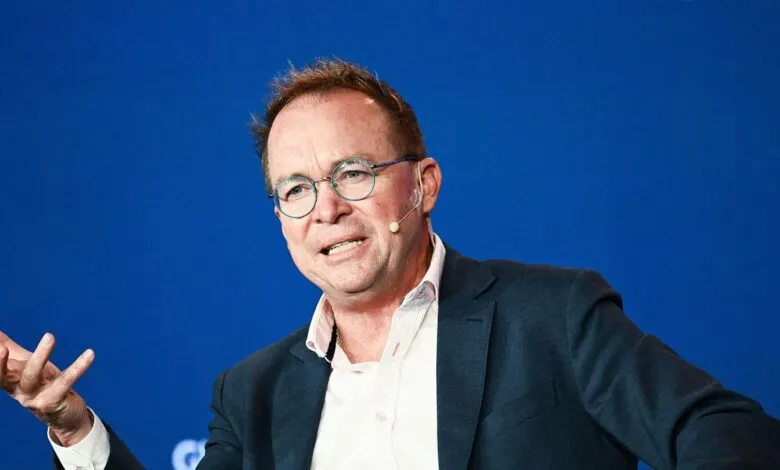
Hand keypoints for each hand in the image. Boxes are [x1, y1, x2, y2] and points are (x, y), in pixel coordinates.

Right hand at [0, 331, 94, 445]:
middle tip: (2, 347)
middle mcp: (20, 392)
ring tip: (49, 336)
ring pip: (33, 376)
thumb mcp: (26, 368)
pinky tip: (89, 354)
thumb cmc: (43, 386)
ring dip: (40, 355)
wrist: (65, 418)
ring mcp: (36, 399)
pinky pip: (65, 381)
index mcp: (10, 382)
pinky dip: (78, 367)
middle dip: (2, 363)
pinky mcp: (55, 402)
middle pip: (6, 377)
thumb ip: (12, 350)